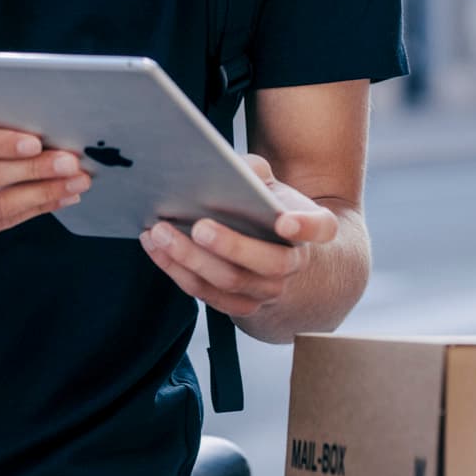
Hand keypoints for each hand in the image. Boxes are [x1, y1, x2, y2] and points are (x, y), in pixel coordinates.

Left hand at [138, 154, 339, 317]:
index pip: (320, 229)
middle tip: (199, 227)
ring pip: (230, 282)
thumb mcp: (271, 185)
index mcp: (311, 228)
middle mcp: (294, 266)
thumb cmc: (269, 209)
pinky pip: (206, 294)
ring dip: (191, 259)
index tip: (285, 221)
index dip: (306, 227)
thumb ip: (256, 172)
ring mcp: (267, 291)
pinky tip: (155, 246)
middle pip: (268, 264)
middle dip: (231, 246)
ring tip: (162, 231)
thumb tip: (235, 168)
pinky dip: (177, 271)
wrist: (277, 255)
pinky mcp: (239, 306)